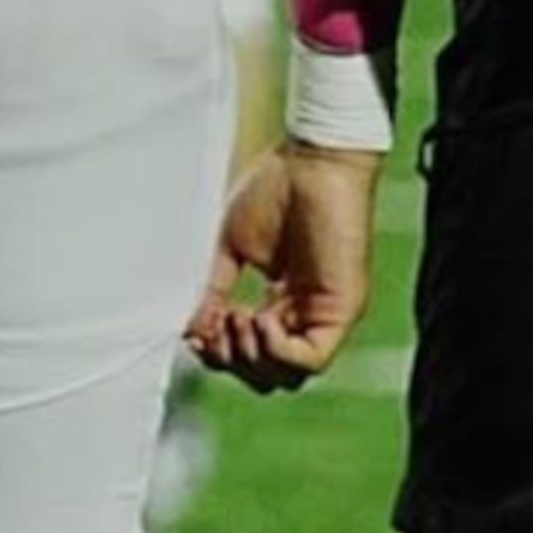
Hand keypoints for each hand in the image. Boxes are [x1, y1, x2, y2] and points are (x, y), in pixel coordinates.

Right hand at [186, 139, 380, 392]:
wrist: (313, 157)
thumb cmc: (276, 187)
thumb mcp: (231, 248)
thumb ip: (213, 291)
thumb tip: (190, 329)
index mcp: (280, 301)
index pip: (248, 353)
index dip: (219, 350)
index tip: (198, 326)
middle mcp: (303, 313)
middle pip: (265, 374)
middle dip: (232, 359)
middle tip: (217, 323)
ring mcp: (324, 314)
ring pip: (287, 375)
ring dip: (252, 357)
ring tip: (237, 317)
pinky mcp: (342, 309)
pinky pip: (311, 360)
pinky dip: (279, 352)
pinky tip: (260, 320)